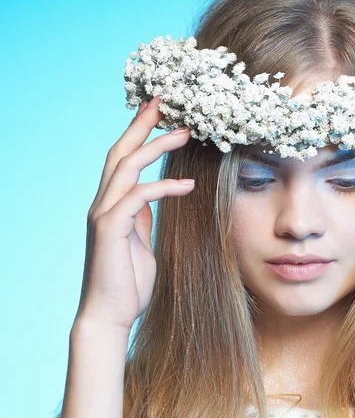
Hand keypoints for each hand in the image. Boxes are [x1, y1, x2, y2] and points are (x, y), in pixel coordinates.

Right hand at [75, 96, 193, 332]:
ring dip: (156, 146)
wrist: (110, 315)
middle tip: (167, 102)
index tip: (160, 113)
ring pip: (126, 167)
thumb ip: (141, 219)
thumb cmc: (127, 284)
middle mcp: (103, 204)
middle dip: (142, 125)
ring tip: (185, 133)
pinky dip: (164, 188)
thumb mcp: (139, 243)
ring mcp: (104, 215)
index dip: (139, 134)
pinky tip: (188, 186)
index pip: (124, 161)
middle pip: (120, 152)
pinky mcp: (110, 229)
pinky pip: (137, 197)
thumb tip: (150, 199)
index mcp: (112, 206)